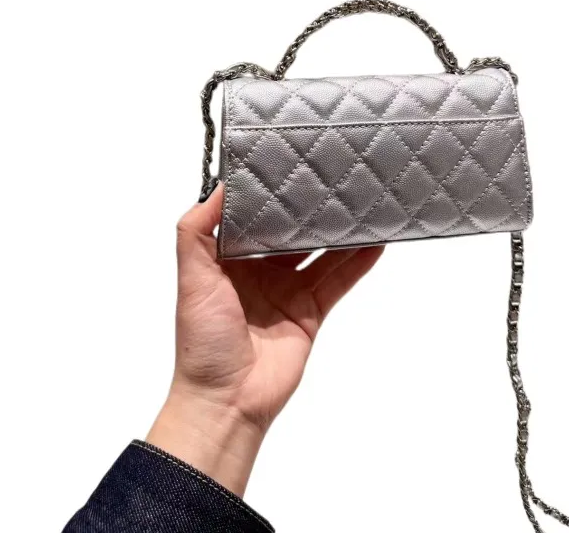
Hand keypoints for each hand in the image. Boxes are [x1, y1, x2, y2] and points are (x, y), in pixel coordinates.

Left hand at [147, 184, 383, 495]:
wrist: (227, 400)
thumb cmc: (203, 341)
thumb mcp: (192, 278)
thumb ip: (196, 231)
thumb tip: (219, 187)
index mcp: (230, 260)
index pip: (255, 218)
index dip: (272, 196)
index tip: (290, 168)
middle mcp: (260, 272)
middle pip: (293, 233)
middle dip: (311, 210)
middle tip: (335, 179)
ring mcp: (288, 292)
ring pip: (321, 253)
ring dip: (341, 232)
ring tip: (363, 204)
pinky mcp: (310, 312)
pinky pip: (338, 282)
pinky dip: (358, 263)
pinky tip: (375, 243)